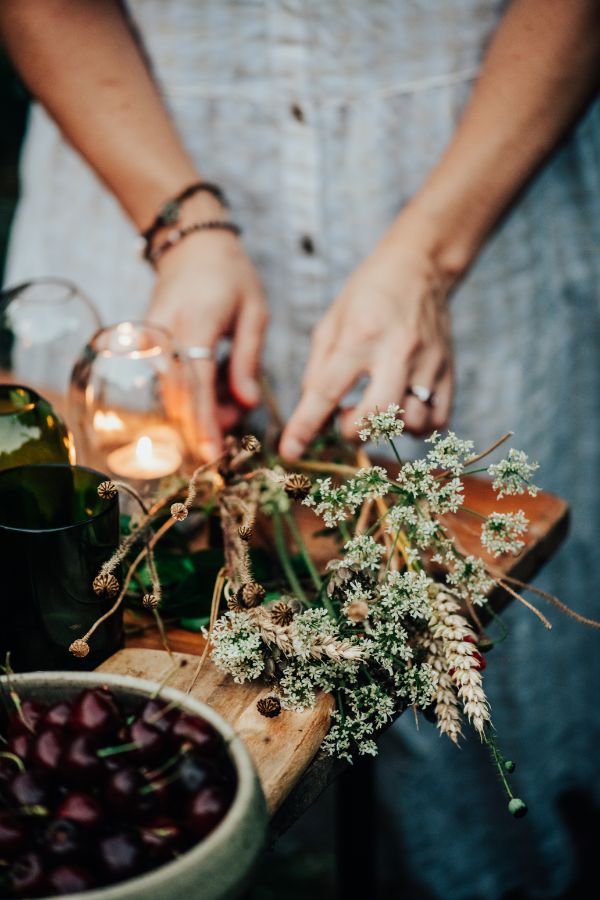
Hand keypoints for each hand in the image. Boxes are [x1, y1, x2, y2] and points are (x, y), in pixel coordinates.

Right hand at [149, 197, 267, 456]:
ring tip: (230, 396)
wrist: (190, 244)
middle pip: (176, 397)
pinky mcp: (146, 345)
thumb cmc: (230, 275)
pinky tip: (214, 386)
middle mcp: (165, 334)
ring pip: (168, 395)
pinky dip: (189, 394)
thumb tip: (246, 404)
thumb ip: (249, 361)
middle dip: (204, 423)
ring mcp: (151, 340)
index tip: (213, 453)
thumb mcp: (254, 313)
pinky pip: (165, 382)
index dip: (204, 423)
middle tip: (234, 425)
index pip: (196, 385)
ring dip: (199, 409)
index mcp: (196, 324)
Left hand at [280, 220, 454, 458]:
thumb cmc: (367, 295)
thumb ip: (318, 370)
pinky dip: (417, 426)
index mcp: (360, 335)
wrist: (419, 266)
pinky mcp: (449, 370)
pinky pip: (437, 420)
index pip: (326, 391)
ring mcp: (428, 362)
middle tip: (345, 417)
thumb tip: (311, 415)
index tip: (289, 450)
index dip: (304, 427)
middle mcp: (397, 351)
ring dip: (387, 428)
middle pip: (376, 414)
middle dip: (352, 430)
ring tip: (377, 408)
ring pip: (410, 423)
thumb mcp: (331, 323)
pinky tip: (402, 409)